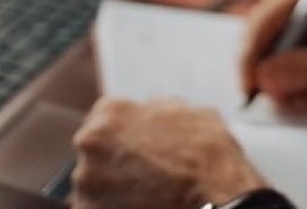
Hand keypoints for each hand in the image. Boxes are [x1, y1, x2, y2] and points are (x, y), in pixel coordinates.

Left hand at [71, 98, 264, 208]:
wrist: (219, 202)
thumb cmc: (208, 157)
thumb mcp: (192, 112)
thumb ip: (158, 108)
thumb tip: (149, 110)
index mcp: (110, 112)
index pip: (103, 119)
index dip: (125, 134)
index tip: (137, 147)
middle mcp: (91, 143)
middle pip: (95, 151)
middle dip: (115, 161)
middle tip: (145, 173)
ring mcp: (87, 183)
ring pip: (94, 184)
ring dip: (112, 188)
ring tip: (146, 194)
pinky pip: (98, 207)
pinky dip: (114, 208)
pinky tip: (142, 206)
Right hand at [240, 0, 306, 111]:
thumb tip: (265, 77)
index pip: (260, 23)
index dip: (250, 59)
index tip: (250, 89)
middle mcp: (291, 3)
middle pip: (258, 47)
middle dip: (277, 81)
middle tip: (299, 102)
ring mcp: (293, 25)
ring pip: (269, 66)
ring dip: (292, 90)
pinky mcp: (297, 44)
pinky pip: (281, 74)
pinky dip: (298, 91)